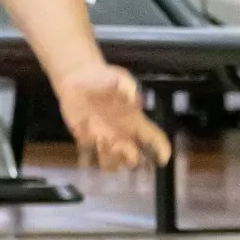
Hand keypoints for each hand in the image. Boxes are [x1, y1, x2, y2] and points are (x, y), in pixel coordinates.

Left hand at [56, 64, 170, 170]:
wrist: (77, 77)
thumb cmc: (103, 77)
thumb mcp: (118, 77)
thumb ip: (127, 87)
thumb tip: (134, 99)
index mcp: (135, 120)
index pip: (154, 138)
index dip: (161, 150)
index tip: (162, 159)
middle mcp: (122, 134)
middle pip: (134, 158)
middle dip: (130, 159)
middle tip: (118, 146)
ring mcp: (104, 139)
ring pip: (113, 163)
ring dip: (109, 159)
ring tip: (100, 140)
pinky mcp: (86, 139)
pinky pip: (90, 155)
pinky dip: (89, 153)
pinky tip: (85, 137)